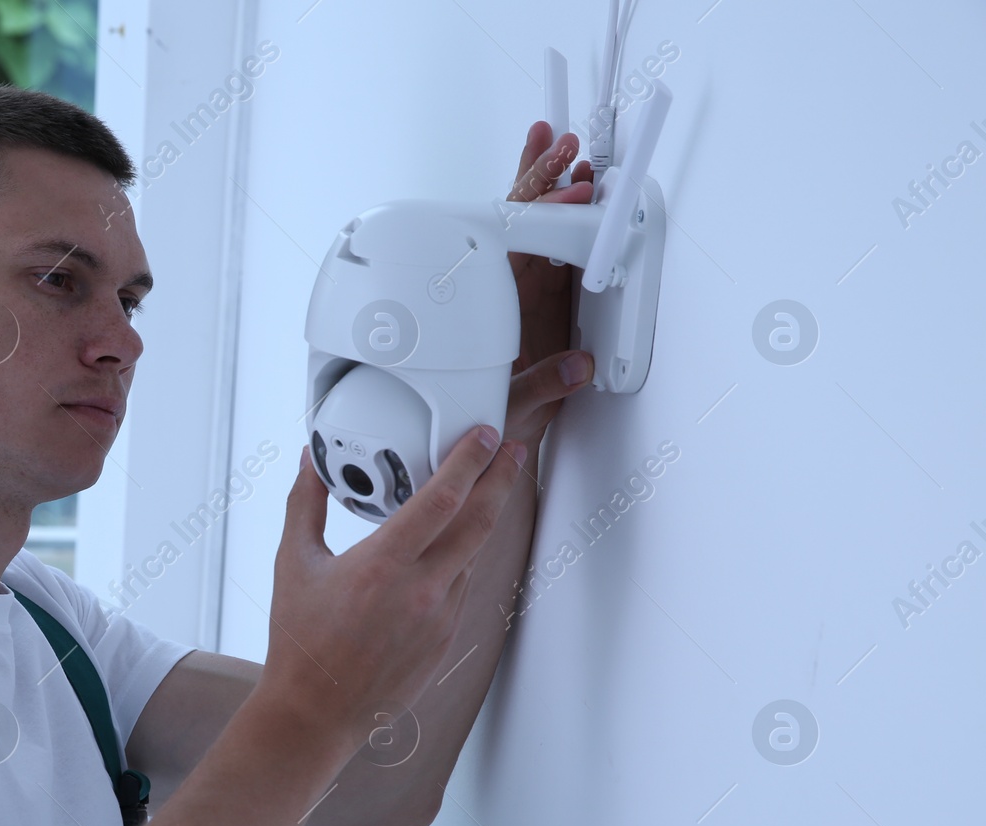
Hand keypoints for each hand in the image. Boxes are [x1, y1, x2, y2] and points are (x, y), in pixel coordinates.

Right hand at [259, 427, 526, 746]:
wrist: (316, 713)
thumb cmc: (301, 644)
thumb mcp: (293, 563)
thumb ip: (305, 504)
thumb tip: (309, 462)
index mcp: (383, 566)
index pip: (443, 500)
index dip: (470, 461)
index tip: (484, 436)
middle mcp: (420, 591)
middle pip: (480, 522)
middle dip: (502, 479)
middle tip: (513, 450)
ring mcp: (440, 617)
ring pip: (473, 554)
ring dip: (484, 517)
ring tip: (486, 487)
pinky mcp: (445, 638)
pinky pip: (462, 585)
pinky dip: (462, 556)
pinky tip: (452, 544)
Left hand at [504, 120, 596, 450]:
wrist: (488, 443)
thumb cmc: (486, 419)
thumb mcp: (515, 404)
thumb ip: (545, 384)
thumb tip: (577, 366)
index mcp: (488, 305)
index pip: (512, 246)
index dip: (539, 216)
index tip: (566, 196)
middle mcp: (503, 292)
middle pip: (517, 223)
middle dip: (538, 181)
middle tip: (558, 144)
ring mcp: (521, 292)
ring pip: (531, 228)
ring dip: (547, 189)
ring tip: (561, 150)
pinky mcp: (541, 299)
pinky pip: (551, 249)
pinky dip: (562, 218)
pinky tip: (574, 191)